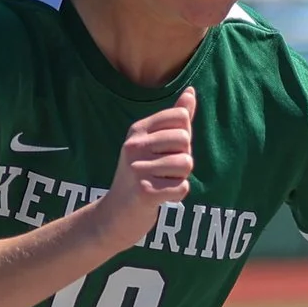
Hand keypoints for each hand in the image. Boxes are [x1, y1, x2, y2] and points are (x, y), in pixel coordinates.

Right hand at [97, 87, 195, 245]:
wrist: (115, 214)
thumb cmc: (141, 175)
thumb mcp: (153, 143)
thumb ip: (174, 119)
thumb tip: (191, 92)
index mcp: (138, 130)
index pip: (181, 117)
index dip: (183, 136)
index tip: (167, 150)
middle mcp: (135, 145)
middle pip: (185, 140)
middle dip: (183, 158)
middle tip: (164, 170)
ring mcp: (138, 168)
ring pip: (186, 164)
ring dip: (180, 178)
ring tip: (161, 182)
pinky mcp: (145, 191)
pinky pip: (182, 187)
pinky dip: (177, 195)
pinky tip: (160, 196)